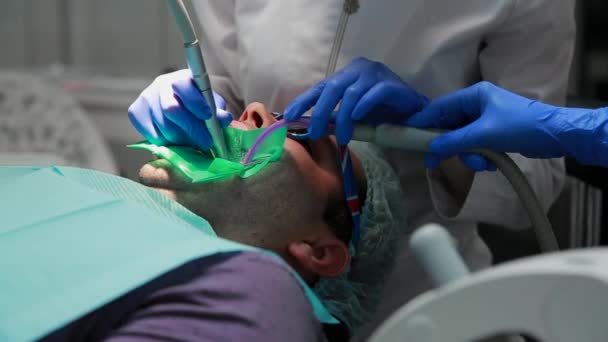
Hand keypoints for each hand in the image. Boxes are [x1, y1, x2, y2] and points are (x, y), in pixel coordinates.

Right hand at [128, 69, 232, 149]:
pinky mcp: (135, 112)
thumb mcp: (211, 105)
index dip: (195, 102)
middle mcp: (160, 85)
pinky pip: (152, 135)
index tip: (208, 117)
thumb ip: (218, 112)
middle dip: (191, 128)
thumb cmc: (198, 105)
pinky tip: (176, 141)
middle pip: (171, 109)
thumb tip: (224, 119)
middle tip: (206, 143)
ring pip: (163, 126)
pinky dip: (167, 143)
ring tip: (193, 144)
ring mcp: (146, 98)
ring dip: (181, 140)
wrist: (177, 104)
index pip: (184, 85)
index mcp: (181, 78)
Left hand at [283, 57, 428, 144]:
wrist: (413, 114)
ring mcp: (376, 74)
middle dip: (321, 112)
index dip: (304, 101)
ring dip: (344, 117)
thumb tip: (310, 127)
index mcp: (346, 75)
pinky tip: (359, 118)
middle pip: (333, 88)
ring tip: (343, 136)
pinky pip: (374, 93)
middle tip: (316, 132)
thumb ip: (335, 117)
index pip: (320, 87)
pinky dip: (364, 106)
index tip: (288, 116)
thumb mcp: (353, 116)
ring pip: (351, 93)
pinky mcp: (391, 84)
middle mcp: (359, 69)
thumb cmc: (381, 114)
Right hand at [406, 81, 568, 169]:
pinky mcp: (494, 133)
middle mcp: (478, 104)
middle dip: (448, 146)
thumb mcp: (484, 134)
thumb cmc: (520, 126)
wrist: (557, 135)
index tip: (408, 134)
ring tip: (482, 163)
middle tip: (434, 163)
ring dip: (469, 155)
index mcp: (474, 95)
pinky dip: (480, 156)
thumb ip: (455, 140)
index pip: (440, 107)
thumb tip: (431, 148)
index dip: (423, 121)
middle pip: (450, 126)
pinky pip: (476, 145)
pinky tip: (491, 163)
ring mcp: (486, 119)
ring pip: (463, 139)